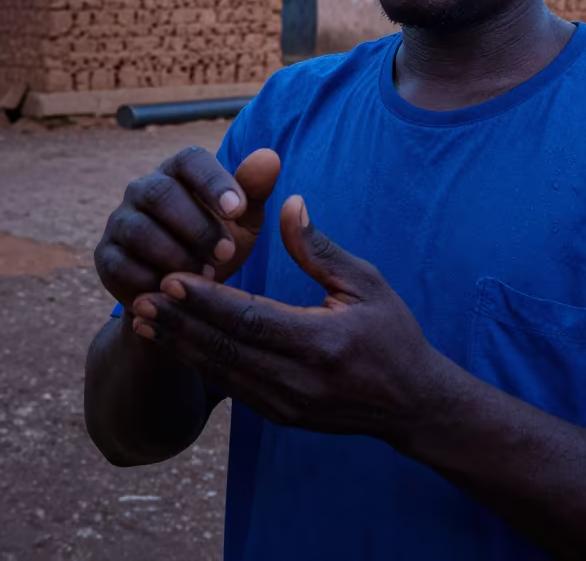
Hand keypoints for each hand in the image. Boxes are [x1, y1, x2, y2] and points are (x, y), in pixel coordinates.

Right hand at [94, 145, 280, 309]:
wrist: (186, 292)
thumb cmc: (219, 242)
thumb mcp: (243, 221)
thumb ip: (254, 189)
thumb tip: (269, 157)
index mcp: (180, 170)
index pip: (191, 161)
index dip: (213, 182)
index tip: (237, 210)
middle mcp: (144, 188)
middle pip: (161, 194)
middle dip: (196, 226)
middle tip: (226, 252)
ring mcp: (120, 220)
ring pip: (140, 230)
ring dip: (176, 255)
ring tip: (206, 275)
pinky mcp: (106, 255)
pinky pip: (122, 264)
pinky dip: (152, 280)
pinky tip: (177, 291)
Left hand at [129, 196, 449, 444]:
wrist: (412, 403)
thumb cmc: (392, 333)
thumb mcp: (364, 283)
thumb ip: (319, 248)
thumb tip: (288, 203)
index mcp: (321, 342)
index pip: (250, 319)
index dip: (208, 300)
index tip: (172, 278)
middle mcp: (298, 380)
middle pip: (224, 350)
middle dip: (179, 324)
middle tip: (140, 299)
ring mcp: (287, 404)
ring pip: (220, 373)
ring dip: (179, 346)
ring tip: (141, 322)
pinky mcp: (281, 416)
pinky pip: (231, 388)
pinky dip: (199, 364)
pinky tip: (176, 345)